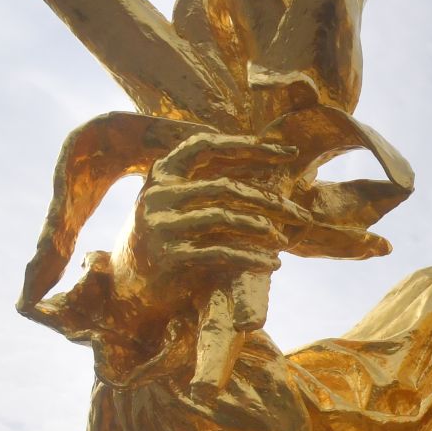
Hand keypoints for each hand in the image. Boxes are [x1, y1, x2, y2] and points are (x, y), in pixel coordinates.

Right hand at [123, 133, 308, 303]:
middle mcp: (158, 194)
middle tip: (302, 215)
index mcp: (163, 173)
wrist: (130, 284)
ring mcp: (161, 224)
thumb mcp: (179, 203)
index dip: (249, 146)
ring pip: (224, 217)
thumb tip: (266, 168)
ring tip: (283, 240)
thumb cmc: (167, 238)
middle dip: (270, 200)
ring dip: (262, 229)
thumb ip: (208, 185)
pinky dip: (252, 257)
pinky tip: (273, 263)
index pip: (208, 146)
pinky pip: (221, 252)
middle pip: (225, 187)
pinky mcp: (169, 255)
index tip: (288, 153)